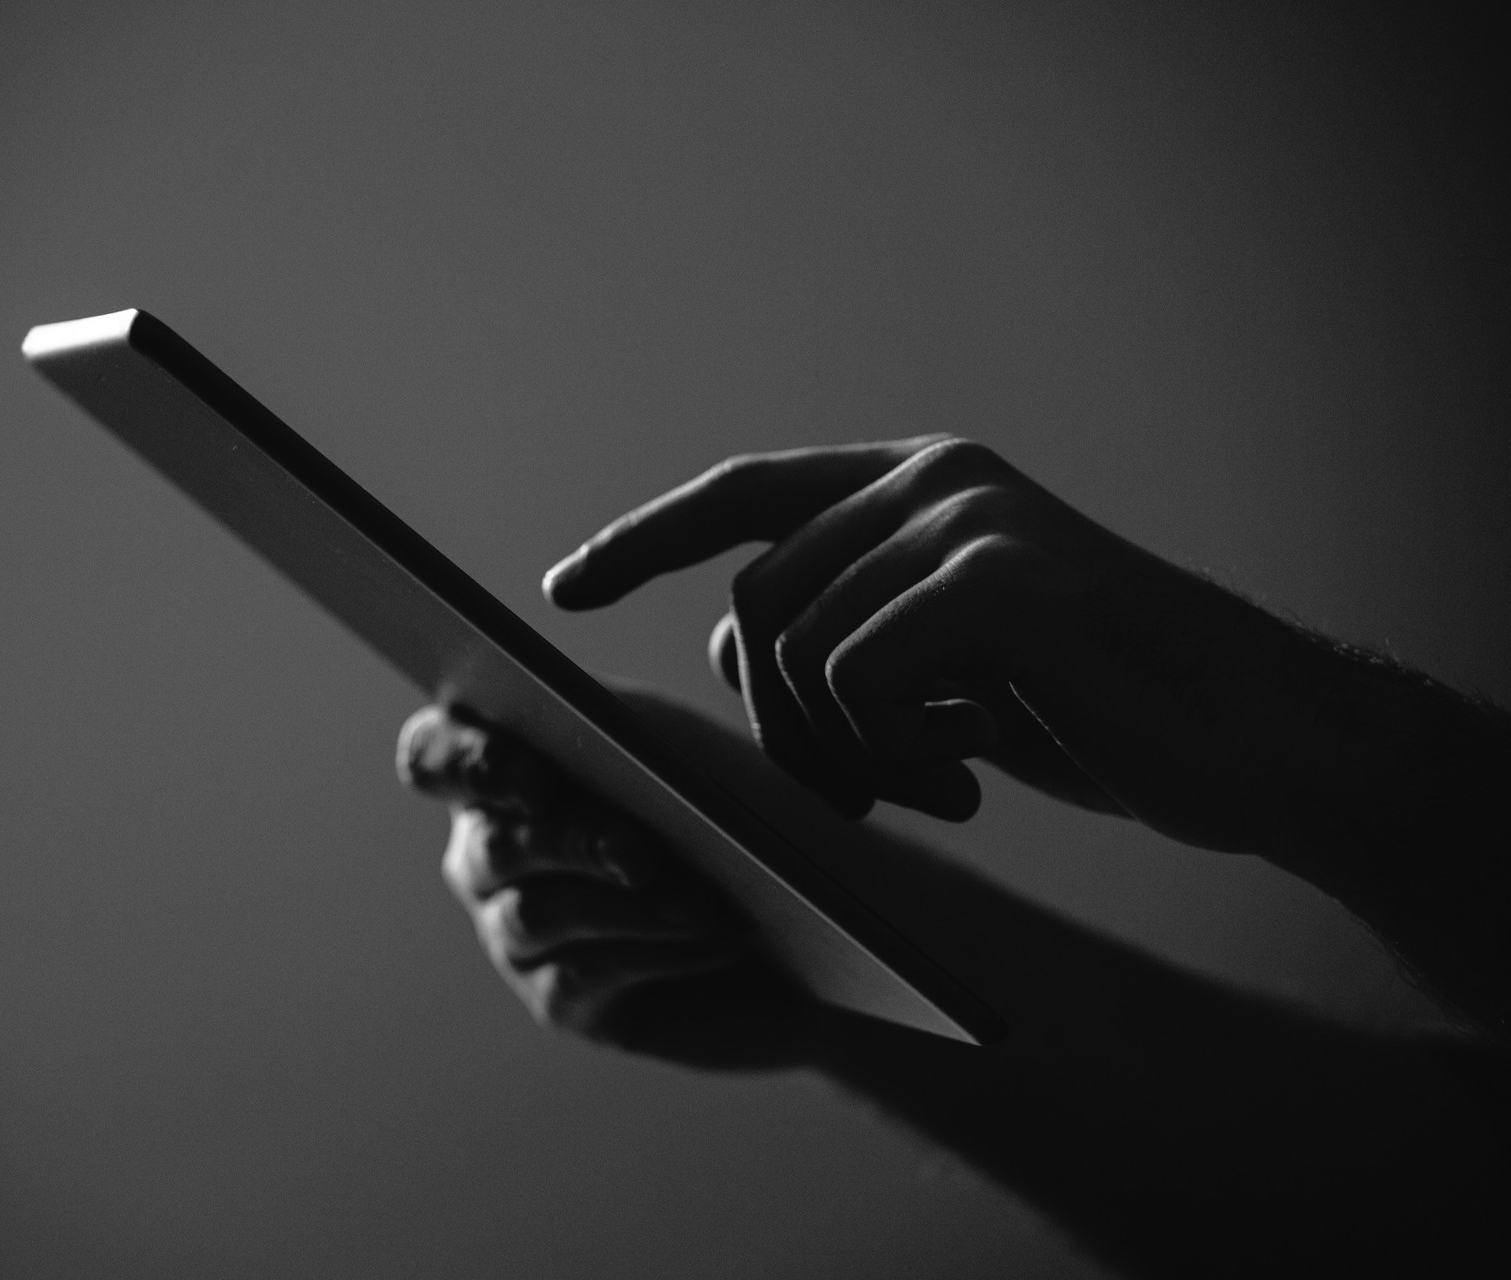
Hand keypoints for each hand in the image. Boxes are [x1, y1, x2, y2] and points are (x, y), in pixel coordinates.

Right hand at [396, 705, 821, 1068]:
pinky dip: (659, 952)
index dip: (465, 763)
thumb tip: (657, 698)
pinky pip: (584, 976)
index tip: (533, 776)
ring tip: (703, 903)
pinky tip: (720, 937)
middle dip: (571, 841)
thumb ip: (635, 724)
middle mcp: (488, 853)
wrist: (804, 915)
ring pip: (538, 915)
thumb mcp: (686, 746)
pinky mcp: (562, 1002)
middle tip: (642, 851)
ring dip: (627, 905)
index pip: (433, 757)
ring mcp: (515, 934)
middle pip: (489, 845)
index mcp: (501, 767)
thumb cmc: (732, 809)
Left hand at [542, 436, 1404, 856]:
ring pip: (794, 648)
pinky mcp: (995, 576)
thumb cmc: (1090, 709)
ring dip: (836, 753)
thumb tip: (726, 646)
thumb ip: (837, 642)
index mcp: (913, 486)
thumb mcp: (935, 675)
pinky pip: (853, 676)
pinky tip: (967, 781)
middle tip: (851, 796)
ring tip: (927, 788)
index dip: (644, 537)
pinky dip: (886, 754)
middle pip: (751, 601)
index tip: (565, 589)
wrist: (1249, 740)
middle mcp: (931, 480)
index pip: (742, 494)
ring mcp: (964, 518)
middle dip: (773, 725)